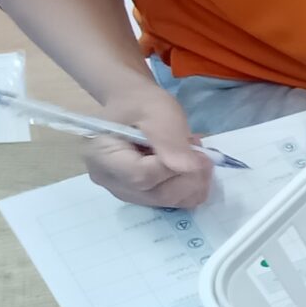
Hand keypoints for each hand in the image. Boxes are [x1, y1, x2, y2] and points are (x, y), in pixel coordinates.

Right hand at [83, 79, 212, 208]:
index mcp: (102, 156)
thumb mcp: (158, 111)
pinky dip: (191, 187)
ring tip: (195, 156)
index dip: (175, 168)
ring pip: (169, 201)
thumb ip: (169, 138)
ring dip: (194, 182)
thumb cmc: (141, 104)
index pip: (141, 176)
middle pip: (156, 194)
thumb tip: (188, 168)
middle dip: (190, 177)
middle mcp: (109, 181)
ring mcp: (126, 192)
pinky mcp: (143, 197)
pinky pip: (173, 202)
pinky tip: (190, 167)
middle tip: (204, 154)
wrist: (133, 108)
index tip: (198, 153)